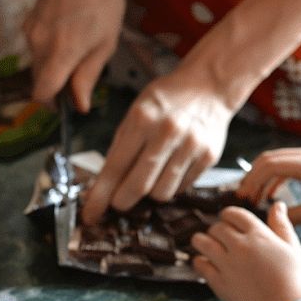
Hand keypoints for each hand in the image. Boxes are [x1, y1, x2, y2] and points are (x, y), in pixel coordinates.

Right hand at [23, 0, 124, 111]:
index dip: (51, 105)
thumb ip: (89, 76)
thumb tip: (80, 105)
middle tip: (78, 77)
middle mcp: (39, 45)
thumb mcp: (106, 43)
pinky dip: (48, 48)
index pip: (41, 93)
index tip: (63, 106)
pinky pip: (36, 45)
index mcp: (60, 54)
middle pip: (39, 80)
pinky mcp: (29, 20)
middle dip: (55, 85)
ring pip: (37, 62)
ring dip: (52, 65)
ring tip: (77, 47)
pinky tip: (67, 33)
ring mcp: (31, 31)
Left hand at [80, 70, 232, 224]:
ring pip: (162, 193)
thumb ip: (120, 148)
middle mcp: (168, 132)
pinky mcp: (208, 157)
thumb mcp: (135, 112)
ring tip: (150, 175)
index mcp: (143, 119)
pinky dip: (171, 185)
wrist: (209, 85)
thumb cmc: (166, 100)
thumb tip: (104, 187)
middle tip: (118, 202)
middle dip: (122, 202)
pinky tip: (171, 168)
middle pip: (139, 187)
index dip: (100, 196)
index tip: (90, 215)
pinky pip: (181, 188)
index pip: (116, 167)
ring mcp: (191, 146)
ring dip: (150, 193)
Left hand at [192, 202, 300, 300]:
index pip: (234, 214)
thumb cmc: (295, 282)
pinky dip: (199, 261)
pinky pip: (199, 265)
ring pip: (202, 242)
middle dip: (217, 230)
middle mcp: (239, 246)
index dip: (228, 215)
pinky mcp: (219, 283)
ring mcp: (227, 264)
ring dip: (201, 241)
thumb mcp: (293, 249)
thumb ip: (282, 225)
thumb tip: (277, 205)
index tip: (228, 220)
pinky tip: (203, 263)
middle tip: (219, 237)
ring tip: (203, 245)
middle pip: (217, 228)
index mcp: (258, 235)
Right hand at [234, 147, 300, 225]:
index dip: (252, 180)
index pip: (270, 165)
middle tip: (242, 197)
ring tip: (252, 198)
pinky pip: (285, 165)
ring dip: (260, 177)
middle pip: (268, 159)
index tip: (242, 197)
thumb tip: (272, 219)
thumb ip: (296, 216)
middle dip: (251, 177)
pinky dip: (273, 177)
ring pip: (274, 160)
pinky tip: (269, 195)